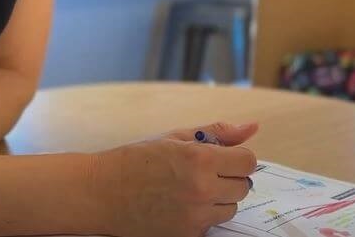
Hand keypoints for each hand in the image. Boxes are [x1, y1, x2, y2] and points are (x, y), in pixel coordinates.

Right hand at [97, 121, 258, 236]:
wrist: (102, 192)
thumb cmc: (136, 160)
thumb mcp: (176, 137)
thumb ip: (218, 133)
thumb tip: (252, 128)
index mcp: (201, 159)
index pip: (248, 161)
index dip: (238, 158)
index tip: (225, 158)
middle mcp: (202, 189)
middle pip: (243, 187)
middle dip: (229, 177)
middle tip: (204, 172)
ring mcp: (195, 216)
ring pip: (230, 208)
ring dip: (219, 199)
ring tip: (190, 189)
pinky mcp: (187, 235)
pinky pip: (211, 225)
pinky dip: (202, 216)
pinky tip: (180, 205)